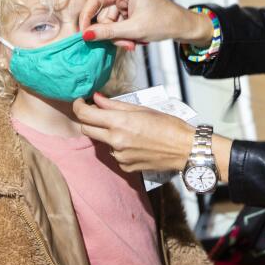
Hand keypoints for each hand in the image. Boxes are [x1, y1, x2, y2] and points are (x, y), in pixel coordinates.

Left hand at [73, 93, 192, 172]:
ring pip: (102, 142)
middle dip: (89, 120)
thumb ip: (115, 105)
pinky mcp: (125, 166)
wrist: (185, 149)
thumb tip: (97, 98)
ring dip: (108, 135)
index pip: (85, 114)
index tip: (81, 102)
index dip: (79, 106)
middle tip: (100, 113)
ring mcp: (119, 156)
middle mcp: (116, 140)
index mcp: (120, 122)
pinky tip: (136, 144)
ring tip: (130, 130)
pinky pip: (114, 154)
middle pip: (87, 130)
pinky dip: (120, 148)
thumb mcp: (142, 109)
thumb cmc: (169, 126)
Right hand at [78, 0, 212, 49]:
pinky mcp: (131, 11)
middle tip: (126, 44)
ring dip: (120, 37)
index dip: (87, 15)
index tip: (83, 33)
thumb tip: (86, 36)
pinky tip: (136, 40)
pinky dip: (125, 35)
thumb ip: (108, 32)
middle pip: (104, 14)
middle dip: (112, 33)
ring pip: (111, 23)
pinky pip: (118, 25)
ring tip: (134, 43)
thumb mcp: (134, 30)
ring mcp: (128, 2)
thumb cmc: (164, 23)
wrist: (184, 26)